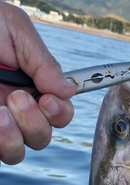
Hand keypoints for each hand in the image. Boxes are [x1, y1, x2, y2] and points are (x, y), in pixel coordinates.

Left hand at [0, 0, 76, 164]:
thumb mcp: (16, 31)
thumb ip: (44, 61)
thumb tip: (68, 90)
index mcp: (31, 88)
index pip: (58, 115)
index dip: (60, 113)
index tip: (48, 99)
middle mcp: (15, 111)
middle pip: (40, 138)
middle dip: (35, 123)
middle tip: (17, 97)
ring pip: (15, 153)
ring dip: (14, 139)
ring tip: (2, 114)